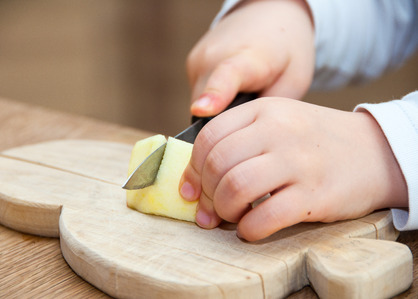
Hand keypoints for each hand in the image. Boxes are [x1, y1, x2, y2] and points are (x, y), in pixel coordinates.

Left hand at [179, 98, 407, 240]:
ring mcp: (298, 161)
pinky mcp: (315, 195)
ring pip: (236, 188)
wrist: (375, 152)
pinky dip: (248, 230)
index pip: (209, 137)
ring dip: (224, 211)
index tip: (191, 190)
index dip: (192, 169)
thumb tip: (193, 185)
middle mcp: (279, 130)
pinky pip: (264, 217)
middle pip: (218, 163)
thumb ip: (238, 142)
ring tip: (232, 216)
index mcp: (264, 109)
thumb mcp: (278, 123)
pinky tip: (250, 229)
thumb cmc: (314, 142)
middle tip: (212, 209)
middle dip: (206, 194)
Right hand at [187, 0, 314, 116]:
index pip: (226, 76)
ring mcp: (199, 59)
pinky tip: (233, 91)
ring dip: (217, 112)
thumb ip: (267, 111)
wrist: (270, 13)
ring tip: (244, 99)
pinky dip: (212, 100)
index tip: (202, 109)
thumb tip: (241, 134)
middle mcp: (214, 55)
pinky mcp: (191, 63)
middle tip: (249, 120)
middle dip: (224, 124)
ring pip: (199, 104)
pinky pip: (198, 95)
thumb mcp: (293, 82)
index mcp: (247, 58)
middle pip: (207, 107)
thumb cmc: (286, 51)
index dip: (214, 95)